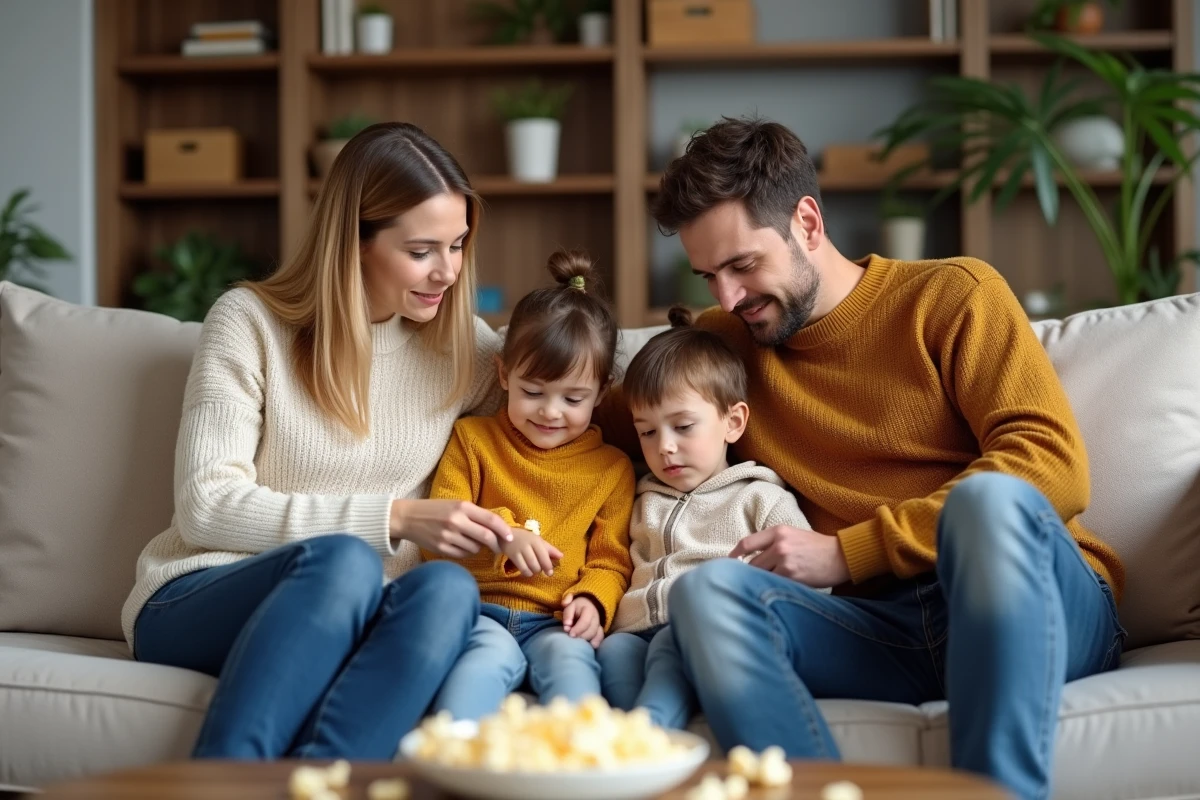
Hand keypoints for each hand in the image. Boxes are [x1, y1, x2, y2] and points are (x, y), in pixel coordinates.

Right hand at [390, 499, 512, 557]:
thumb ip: (475, 515)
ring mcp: (448, 536)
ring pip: (475, 548)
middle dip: (495, 544)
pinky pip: (463, 555)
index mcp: (462, 507)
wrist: (408, 517)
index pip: (490, 520)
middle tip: (498, 546)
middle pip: (486, 537)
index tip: (510, 537)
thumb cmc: (436, 510)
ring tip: (469, 540)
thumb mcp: (456, 505)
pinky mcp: (441, 548)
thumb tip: (498, 529)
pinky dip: (466, 552)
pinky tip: (460, 545)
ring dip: (478, 547)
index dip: (504, 530)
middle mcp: (456, 521)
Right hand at [500, 527, 563, 577]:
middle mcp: (527, 545)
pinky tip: (528, 570)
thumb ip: (550, 549)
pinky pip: (521, 569)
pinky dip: (527, 573)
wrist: (506, 535)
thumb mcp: (538, 541)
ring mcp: (518, 551)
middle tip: (541, 570)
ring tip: (534, 570)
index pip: (543, 555)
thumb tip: (561, 556)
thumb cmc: (526, 539)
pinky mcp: (512, 556)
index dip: (548, 566)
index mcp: (536, 540)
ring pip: (529, 568)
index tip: (550, 573)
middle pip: (536, 564)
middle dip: (540, 570)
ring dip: (533, 572)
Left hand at [561, 594, 603, 647]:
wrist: (588, 605)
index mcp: (588, 610)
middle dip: (581, 636)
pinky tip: (591, 646)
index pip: (585, 621)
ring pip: (596, 634)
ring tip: (578, 641)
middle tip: (572, 638)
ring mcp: (599, 624)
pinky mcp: (600, 630)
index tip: (570, 634)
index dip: (578, 629)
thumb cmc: (576, 608)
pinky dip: (596, 641)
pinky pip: (600, 636)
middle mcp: (596, 617)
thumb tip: (567, 626)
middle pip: (591, 630)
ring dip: (587, 640)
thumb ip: (567, 615)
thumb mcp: (570, 606)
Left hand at [729, 526, 850, 587]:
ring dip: (760, 583)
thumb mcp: (793, 535)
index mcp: (778, 531)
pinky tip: (775, 591)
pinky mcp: (792, 576)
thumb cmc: (817, 547)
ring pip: (761, 576)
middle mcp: (779, 544)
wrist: (841, 556)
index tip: (728, 564)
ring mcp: (785, 561)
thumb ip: (773, 542)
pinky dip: (772, 588)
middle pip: (752, 564)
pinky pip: (774, 584)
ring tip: (762, 588)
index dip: (733, 555)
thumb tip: (751, 558)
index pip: (746, 543)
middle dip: (749, 575)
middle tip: (747, 582)